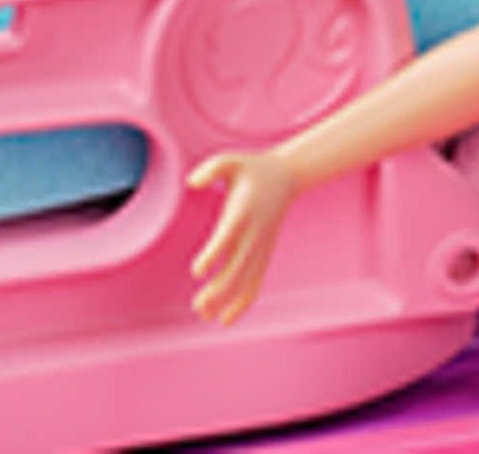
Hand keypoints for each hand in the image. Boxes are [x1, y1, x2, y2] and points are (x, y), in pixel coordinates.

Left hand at [188, 148, 300, 324]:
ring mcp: (261, 246)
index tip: (197, 271)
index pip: (228, 237)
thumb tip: (191, 182)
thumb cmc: (252, 168)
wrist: (286, 176)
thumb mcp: (231, 160)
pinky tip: (226, 319)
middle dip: (218, 289)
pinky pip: (256, 282)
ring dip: (227, 301)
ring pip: (246, 280)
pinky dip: (244, 302)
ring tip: (204, 316)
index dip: (213, 254)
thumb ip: (211, 168)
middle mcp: (254, 233)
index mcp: (244, 211)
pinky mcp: (265, 254)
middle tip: (197, 306)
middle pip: (237, 267)